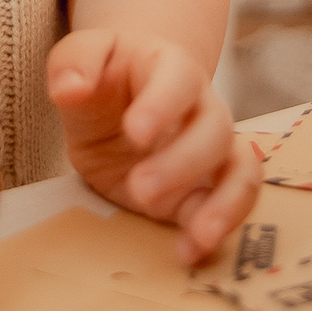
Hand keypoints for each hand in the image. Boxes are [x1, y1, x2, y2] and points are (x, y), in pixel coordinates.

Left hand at [48, 29, 260, 264]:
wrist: (116, 102)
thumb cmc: (101, 76)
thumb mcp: (78, 58)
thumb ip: (74, 64)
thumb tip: (70, 87)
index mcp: (170, 66)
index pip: (178, 79)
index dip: (162, 105)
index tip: (135, 132)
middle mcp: (201, 105)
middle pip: (215, 130)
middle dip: (182, 164)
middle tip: (139, 188)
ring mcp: (210, 147)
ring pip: (241, 168)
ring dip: (223, 203)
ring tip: (198, 235)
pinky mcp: (205, 187)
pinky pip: (233, 203)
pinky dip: (219, 228)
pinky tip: (188, 252)